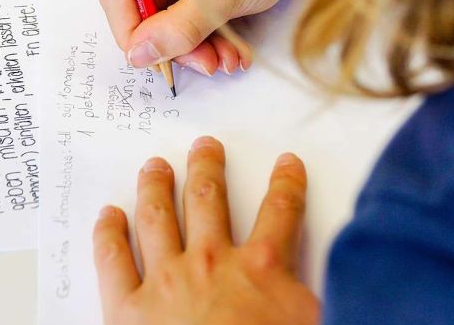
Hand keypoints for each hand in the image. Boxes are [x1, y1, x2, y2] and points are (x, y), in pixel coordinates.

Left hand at [93, 136, 318, 324]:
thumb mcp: (312, 320)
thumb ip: (322, 293)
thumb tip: (346, 275)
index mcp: (261, 269)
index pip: (281, 212)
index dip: (286, 184)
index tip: (286, 164)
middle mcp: (211, 262)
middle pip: (209, 200)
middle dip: (207, 168)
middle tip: (205, 146)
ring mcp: (165, 280)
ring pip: (158, 217)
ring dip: (156, 186)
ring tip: (154, 166)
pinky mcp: (127, 307)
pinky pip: (112, 260)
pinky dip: (108, 234)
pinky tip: (107, 215)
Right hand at [102, 0, 305, 75]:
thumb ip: (176, 29)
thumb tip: (140, 53)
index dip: (132, 34)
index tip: (153, 61)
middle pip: (145, 8)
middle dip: (176, 42)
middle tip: (205, 63)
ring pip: (168, 13)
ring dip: (195, 43)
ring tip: (226, 58)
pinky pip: (186, 7)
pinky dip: (205, 30)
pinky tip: (229, 47)